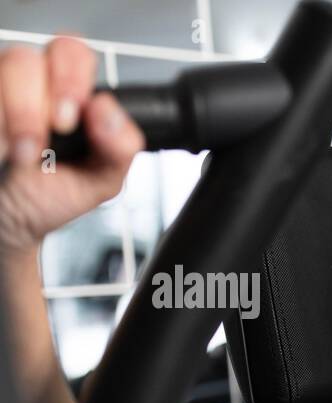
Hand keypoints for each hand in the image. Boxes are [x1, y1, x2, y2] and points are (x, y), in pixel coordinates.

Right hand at [0, 37, 144, 257]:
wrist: (12, 219)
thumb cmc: (52, 194)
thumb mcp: (100, 181)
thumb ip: (120, 149)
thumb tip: (109, 113)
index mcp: (69, 93)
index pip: (73, 54)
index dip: (71, 78)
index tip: (71, 120)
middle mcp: (30, 83)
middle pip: (28, 59)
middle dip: (38, 102)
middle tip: (44, 139)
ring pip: (5, 70)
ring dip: (18, 115)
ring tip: (22, 155)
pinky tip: (3, 152)